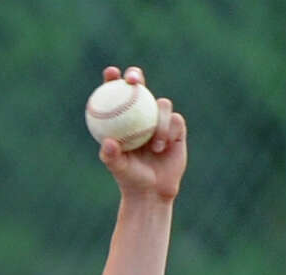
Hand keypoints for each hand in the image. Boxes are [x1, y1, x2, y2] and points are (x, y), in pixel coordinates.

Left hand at [98, 66, 187, 200]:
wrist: (152, 189)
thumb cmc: (130, 178)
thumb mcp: (118, 168)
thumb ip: (111, 156)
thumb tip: (108, 142)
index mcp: (122, 120)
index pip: (115, 95)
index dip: (113, 79)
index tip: (110, 73)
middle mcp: (140, 115)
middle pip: (139, 87)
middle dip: (135, 76)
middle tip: (133, 81)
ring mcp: (159, 119)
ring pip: (161, 104)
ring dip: (157, 123)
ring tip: (154, 146)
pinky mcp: (176, 127)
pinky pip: (175, 120)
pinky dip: (168, 132)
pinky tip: (163, 147)